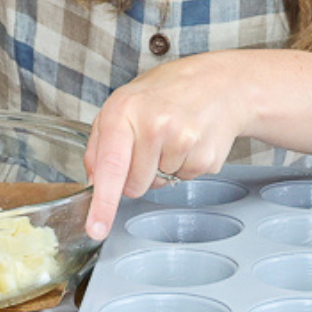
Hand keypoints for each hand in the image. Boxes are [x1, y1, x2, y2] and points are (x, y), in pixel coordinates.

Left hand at [84, 53, 246, 239]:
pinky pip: (183, 180)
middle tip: (150, 143)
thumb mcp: (122, 104)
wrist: (217, 83)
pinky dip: (184, 166)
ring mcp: (182, 141)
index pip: (110, 166)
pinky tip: (190, 141)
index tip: (97, 228)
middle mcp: (154, 124)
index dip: (103, 203)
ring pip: (159, 186)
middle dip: (138, 174)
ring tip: (172, 137)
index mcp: (125, 111)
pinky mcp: (205, 157)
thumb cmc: (166, 93)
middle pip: (133, 186)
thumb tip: (93, 180)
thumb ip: (100, 143)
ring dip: (163, 168)